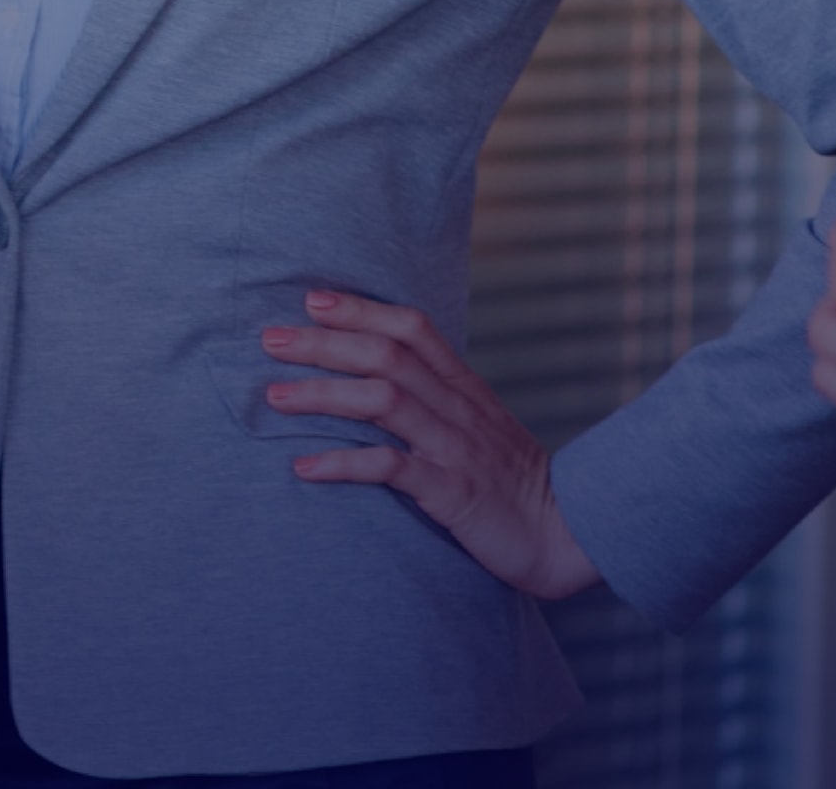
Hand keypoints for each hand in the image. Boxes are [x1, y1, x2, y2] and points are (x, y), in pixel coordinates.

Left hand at [265, 290, 599, 600]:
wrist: (565, 535)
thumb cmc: (510, 481)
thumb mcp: (478, 426)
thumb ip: (436, 397)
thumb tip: (375, 378)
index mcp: (464, 387)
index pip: (413, 328)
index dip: (362, 309)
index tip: (312, 300)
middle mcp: (458, 408)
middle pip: (387, 356)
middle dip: (325, 343)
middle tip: (270, 340)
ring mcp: (455, 448)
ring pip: (384, 401)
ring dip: (324, 394)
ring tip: (275, 397)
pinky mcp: (452, 492)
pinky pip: (392, 469)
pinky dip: (345, 463)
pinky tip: (306, 467)